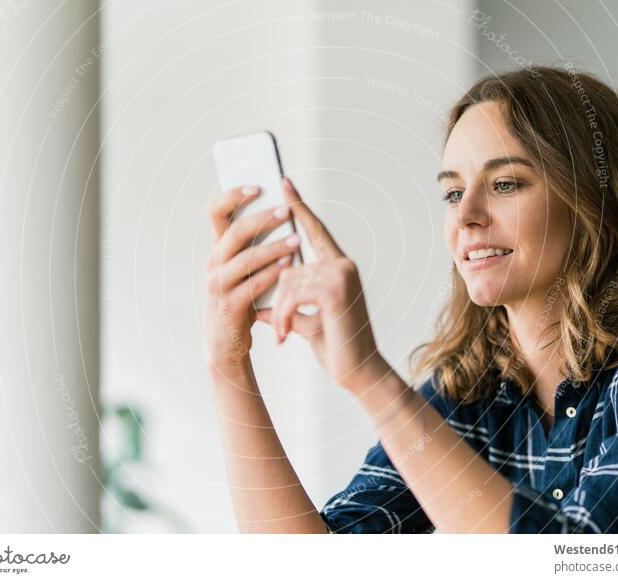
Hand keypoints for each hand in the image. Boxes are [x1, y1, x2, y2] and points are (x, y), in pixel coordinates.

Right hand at [203, 184, 299, 373]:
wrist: (227, 346)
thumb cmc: (242, 302)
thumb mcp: (244, 271)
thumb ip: (256, 246)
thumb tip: (285, 214)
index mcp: (218, 249)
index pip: (216, 212)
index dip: (233, 195)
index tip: (257, 185)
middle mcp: (213, 264)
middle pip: (234, 233)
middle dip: (262, 220)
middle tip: (287, 211)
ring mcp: (218, 286)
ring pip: (245, 259)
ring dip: (273, 248)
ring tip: (297, 241)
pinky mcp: (228, 307)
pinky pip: (251, 285)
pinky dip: (271, 275)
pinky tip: (289, 267)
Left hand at [255, 177, 390, 393]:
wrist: (358, 371)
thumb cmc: (336, 346)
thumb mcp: (306, 322)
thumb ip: (288, 308)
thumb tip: (259, 307)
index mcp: (338, 266)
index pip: (314, 229)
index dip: (298, 206)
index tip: (284, 182)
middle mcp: (342, 265)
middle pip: (289, 265)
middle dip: (278, 297)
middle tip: (279, 326)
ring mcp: (341, 275)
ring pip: (288, 281)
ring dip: (281, 312)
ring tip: (285, 336)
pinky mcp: (334, 290)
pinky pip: (292, 294)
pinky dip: (284, 316)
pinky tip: (287, 336)